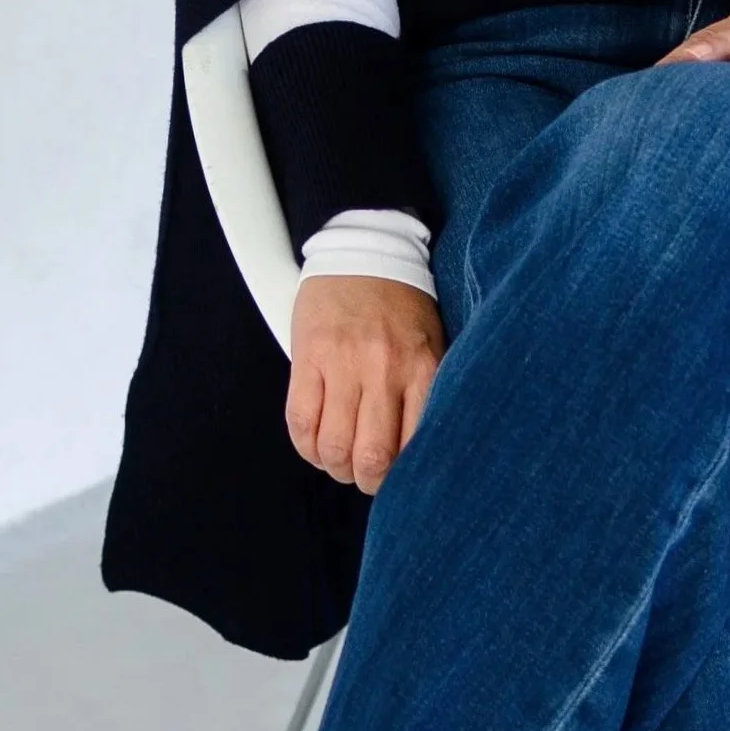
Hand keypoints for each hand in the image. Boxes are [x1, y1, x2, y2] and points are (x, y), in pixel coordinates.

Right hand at [285, 274, 445, 492]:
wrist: (365, 250)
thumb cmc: (401, 305)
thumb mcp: (429, 345)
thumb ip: (424, 393)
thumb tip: (416, 452)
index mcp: (422, 369)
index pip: (413, 446)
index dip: (401, 477)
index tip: (396, 480)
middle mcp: (385, 369)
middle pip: (371, 455)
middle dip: (365, 480)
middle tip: (363, 477)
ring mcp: (343, 363)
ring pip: (332, 444)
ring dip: (333, 466)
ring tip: (337, 462)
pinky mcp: (308, 357)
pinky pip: (300, 420)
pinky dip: (305, 446)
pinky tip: (314, 446)